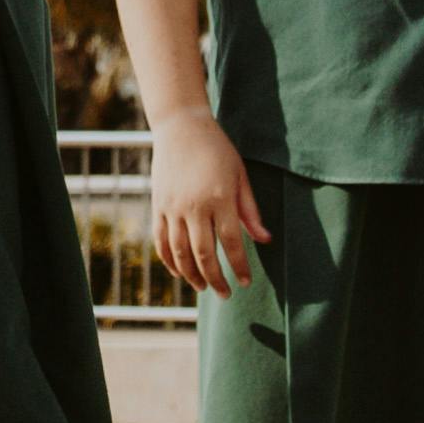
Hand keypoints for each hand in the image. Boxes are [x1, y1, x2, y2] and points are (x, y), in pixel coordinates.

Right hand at [147, 108, 267, 294]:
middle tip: (225, 294)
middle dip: (216, 279)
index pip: (232, 243)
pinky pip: (161, 241)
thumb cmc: (217, 150)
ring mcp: (172, 208)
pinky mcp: (158, 206)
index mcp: (220, 199)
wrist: (181, 127)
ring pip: (180, 252)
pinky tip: (179, 272)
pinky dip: (169, 261)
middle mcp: (194, 207)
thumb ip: (250, 211)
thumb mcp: (240, 176)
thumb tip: (265, 240)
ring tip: (204, 287)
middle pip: (204, 254)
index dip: (239, 266)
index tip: (245, 282)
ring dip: (192, 275)